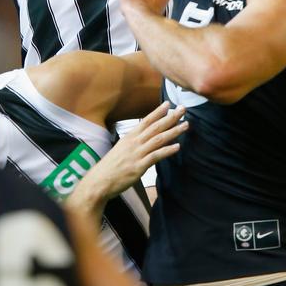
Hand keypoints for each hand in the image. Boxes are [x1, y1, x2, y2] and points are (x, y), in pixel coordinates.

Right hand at [69, 103, 186, 211]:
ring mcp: (137, 154)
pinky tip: (177, 146)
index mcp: (129, 137)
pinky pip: (156, 156)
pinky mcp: (139, 166)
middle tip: (182, 109)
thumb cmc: (110, 166)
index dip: (158, 112)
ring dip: (173, 131)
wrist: (100, 181)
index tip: (169, 104)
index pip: (146, 120)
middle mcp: (134, 142)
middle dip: (170, 117)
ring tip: (185, 125)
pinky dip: (167, 150)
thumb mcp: (121, 148)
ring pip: (158, 139)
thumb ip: (133, 142)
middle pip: (155, 126)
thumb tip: (144, 138)